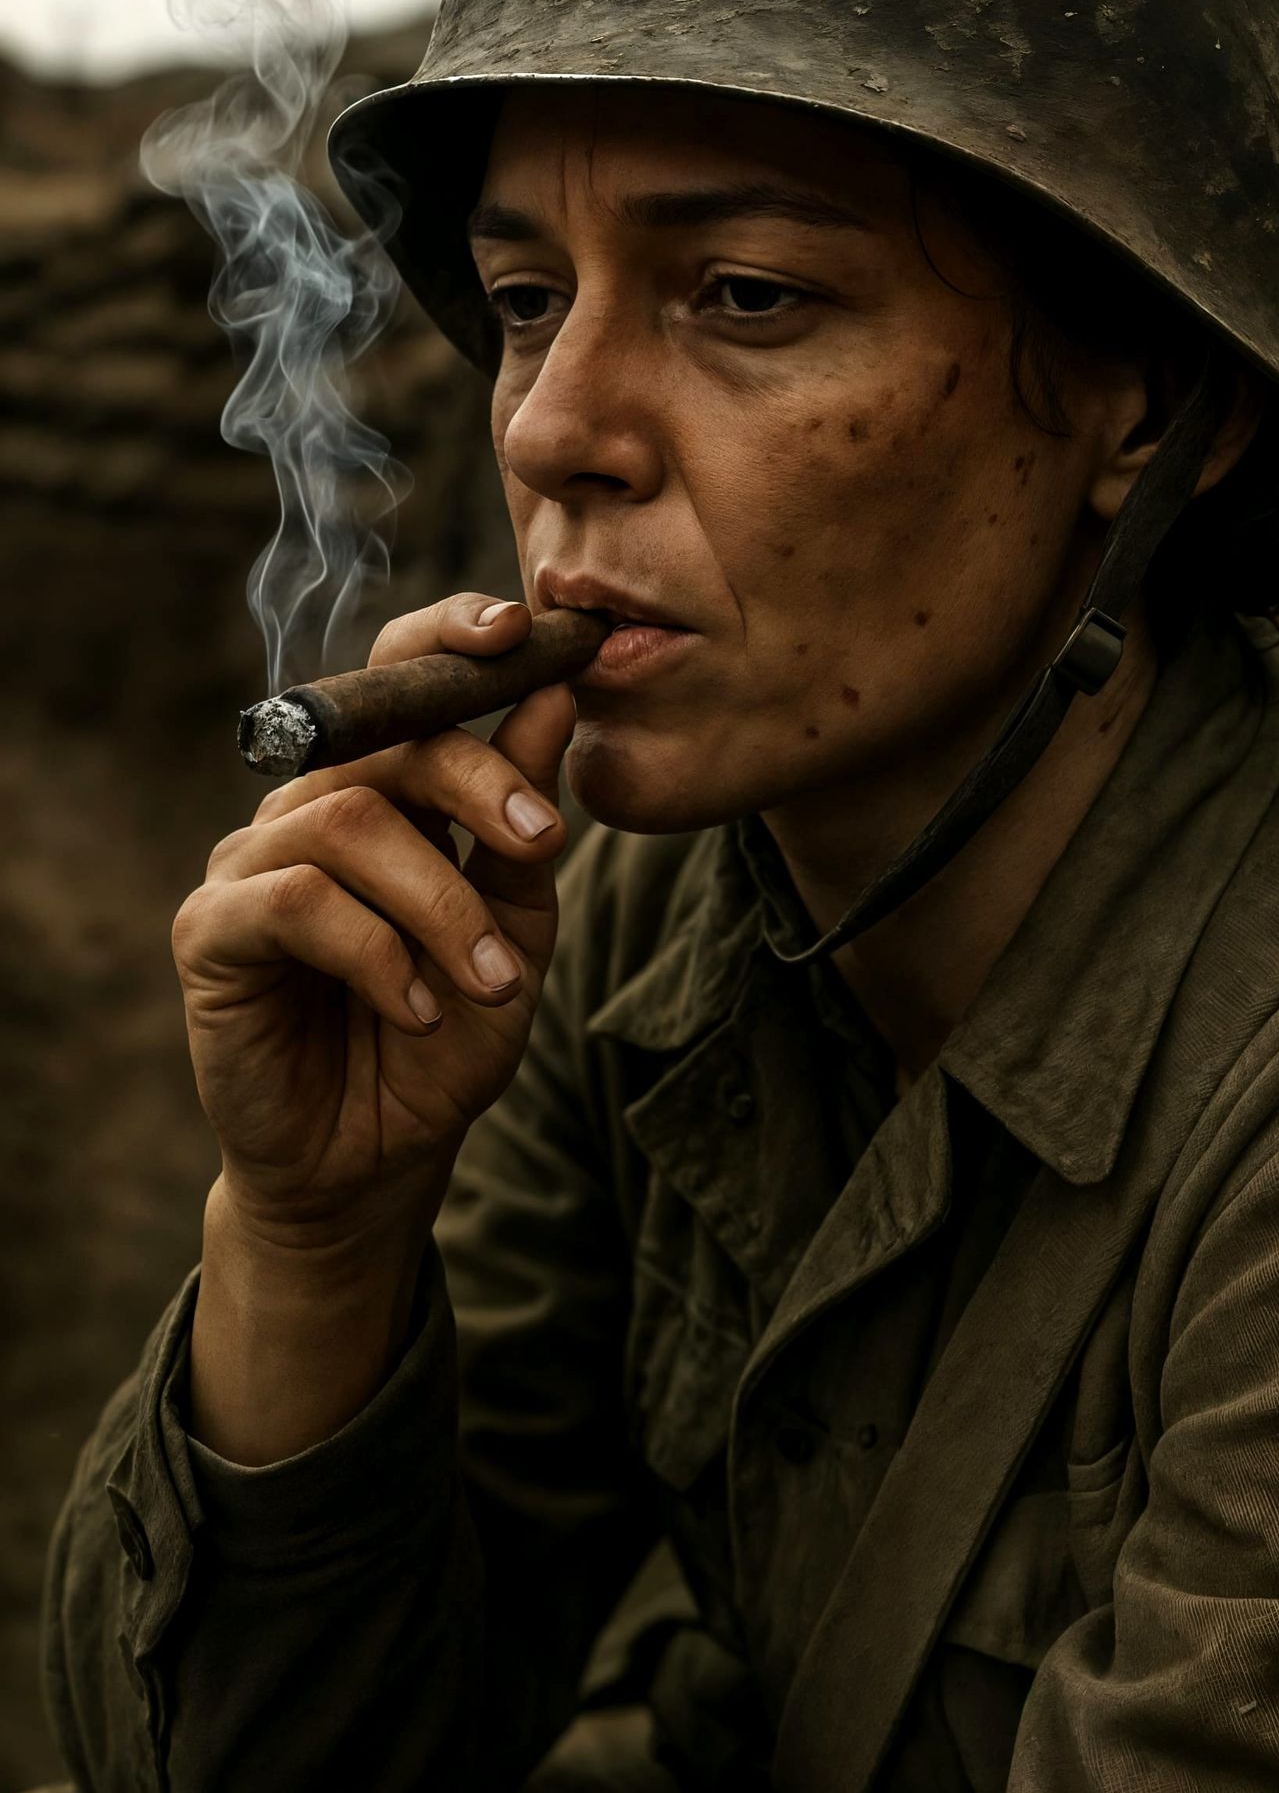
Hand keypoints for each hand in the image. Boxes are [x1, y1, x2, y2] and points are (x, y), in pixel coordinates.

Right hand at [173, 593, 569, 1257]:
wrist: (379, 1160)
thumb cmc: (445, 1035)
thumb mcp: (515, 925)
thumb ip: (522, 816)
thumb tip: (555, 693)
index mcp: (382, 789)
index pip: (401, 677)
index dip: (452, 633)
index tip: (527, 632)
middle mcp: (308, 808)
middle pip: (388, 739)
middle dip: (477, 782)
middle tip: (540, 844)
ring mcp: (250, 863)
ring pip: (350, 822)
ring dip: (441, 902)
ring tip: (492, 982)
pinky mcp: (209, 930)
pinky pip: (298, 902)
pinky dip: (376, 954)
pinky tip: (416, 1011)